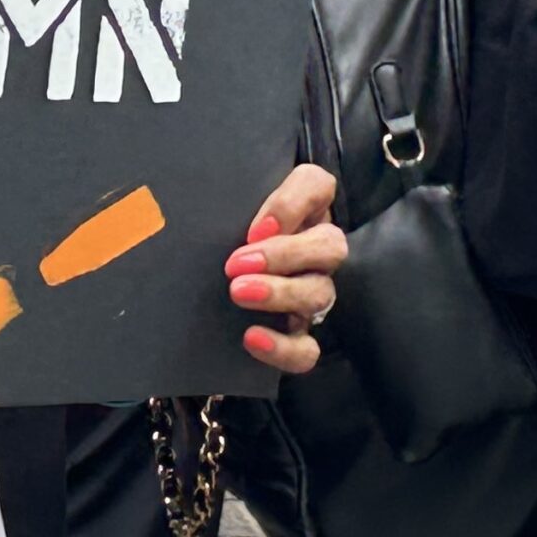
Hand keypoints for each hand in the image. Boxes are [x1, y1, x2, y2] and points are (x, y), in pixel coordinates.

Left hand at [227, 164, 345, 375]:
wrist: (206, 287)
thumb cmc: (227, 237)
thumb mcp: (232, 207)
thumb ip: (253, 204)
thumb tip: (258, 231)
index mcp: (303, 210)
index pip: (317, 186)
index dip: (291, 203)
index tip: (253, 227)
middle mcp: (316, 251)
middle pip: (330, 246)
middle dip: (285, 255)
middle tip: (236, 263)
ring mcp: (311, 295)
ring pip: (321, 294)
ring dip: (280, 293)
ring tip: (238, 292)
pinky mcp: (299, 336)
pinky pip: (307, 350)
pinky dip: (284, 348)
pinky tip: (253, 338)